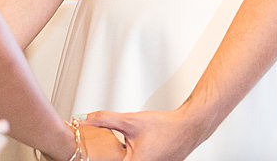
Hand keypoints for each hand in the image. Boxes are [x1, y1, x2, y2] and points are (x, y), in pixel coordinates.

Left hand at [82, 108, 205, 160]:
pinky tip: (140, 147)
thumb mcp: (131, 120)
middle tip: (122, 142)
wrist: (189, 126)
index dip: (101, 158)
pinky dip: (136, 156)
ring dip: (127, 155)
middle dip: (116, 154)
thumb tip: (87, 119)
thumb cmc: (164, 126)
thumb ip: (106, 120)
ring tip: (132, 143)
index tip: (96, 153)